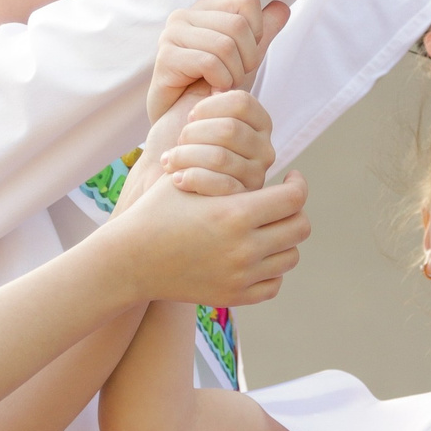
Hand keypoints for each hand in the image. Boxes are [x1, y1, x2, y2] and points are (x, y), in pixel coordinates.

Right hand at [109, 168, 310, 306]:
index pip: (294, 197)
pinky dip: (272, 268)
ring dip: (285, 238)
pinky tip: (259, 253)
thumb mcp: (186, 175)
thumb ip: (223, 157)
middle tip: (282, 201)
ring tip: (270, 225)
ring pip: (290, 257)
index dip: (298, 183)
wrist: (130, 260)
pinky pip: (274, 284)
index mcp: (235, 213)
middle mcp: (244, 248)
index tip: (290, 177)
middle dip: (295, 210)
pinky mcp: (234, 296)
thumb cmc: (156, 210)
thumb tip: (251, 134)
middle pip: (300, 227)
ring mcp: (241, 276)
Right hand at [149, 0, 288, 120]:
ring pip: (225, 45)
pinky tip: (214, 91)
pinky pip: (209, 63)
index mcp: (205, 8)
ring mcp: (172, 35)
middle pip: (238, 25)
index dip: (257, 32)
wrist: (185, 118)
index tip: (245, 55)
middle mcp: (185, 15)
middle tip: (237, 76)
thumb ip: (263, 31)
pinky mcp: (165, 57)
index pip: (248, 1)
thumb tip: (282, 7)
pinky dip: (221, 81)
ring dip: (235, 73)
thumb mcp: (245, 55)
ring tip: (225, 85)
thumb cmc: (213, 84)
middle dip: (248, 58)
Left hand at [149, 89, 275, 196]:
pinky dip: (191, 178)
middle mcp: (265, 150)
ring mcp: (256, 176)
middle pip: (229, 129)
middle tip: (178, 142)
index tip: (189, 117)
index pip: (241, 102)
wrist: (166, 186)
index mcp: (259, 123)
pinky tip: (176, 178)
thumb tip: (216, 89)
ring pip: (219, 157)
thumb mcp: (197, 115)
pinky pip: (218, 185)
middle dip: (193, 134)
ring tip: (170, 161)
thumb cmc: (184, 146)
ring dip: (185, 156)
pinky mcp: (242, 201)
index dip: (207, 107)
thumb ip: (208, 95)